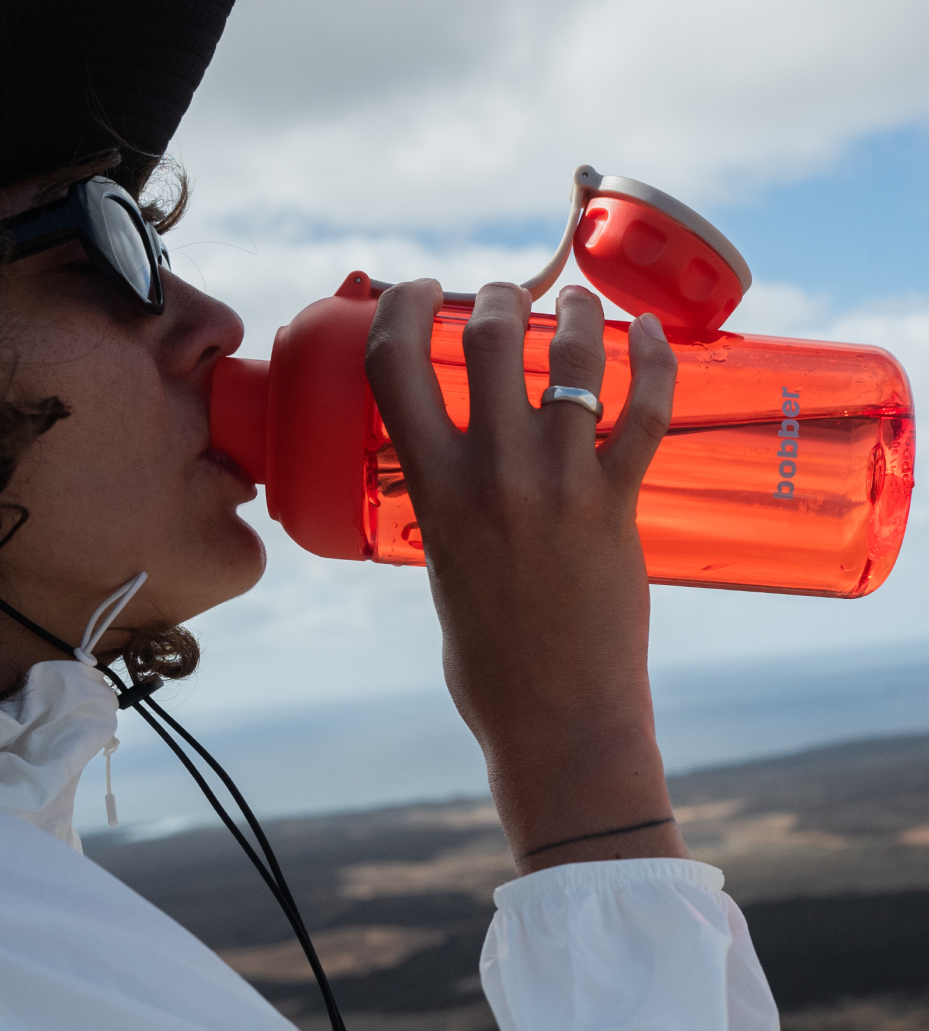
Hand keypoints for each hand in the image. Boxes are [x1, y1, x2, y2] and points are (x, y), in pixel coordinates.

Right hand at [365, 282, 687, 872]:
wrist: (556, 719)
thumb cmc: (489, 660)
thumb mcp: (442, 569)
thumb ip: (447, 509)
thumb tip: (459, 474)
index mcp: (434, 492)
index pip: (394, 367)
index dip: (400, 309)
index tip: (416, 292)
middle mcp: (492, 473)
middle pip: (490, 336)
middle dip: (495, 297)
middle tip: (505, 299)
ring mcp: (560, 483)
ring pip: (572, 355)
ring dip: (576, 314)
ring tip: (579, 308)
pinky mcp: (620, 503)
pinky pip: (646, 409)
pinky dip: (654, 360)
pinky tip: (650, 336)